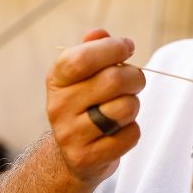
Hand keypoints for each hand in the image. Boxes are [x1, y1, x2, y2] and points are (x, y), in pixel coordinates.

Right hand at [46, 28, 144, 184]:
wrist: (72, 155)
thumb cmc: (85, 105)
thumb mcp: (83, 76)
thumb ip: (93, 50)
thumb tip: (99, 33)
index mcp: (57, 80)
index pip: (81, 59)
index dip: (111, 48)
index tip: (128, 46)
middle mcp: (58, 106)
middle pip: (113, 80)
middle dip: (135, 77)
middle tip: (135, 81)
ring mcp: (70, 135)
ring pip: (125, 108)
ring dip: (134, 105)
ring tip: (123, 108)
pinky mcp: (86, 158)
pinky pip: (130, 135)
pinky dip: (132, 130)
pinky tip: (119, 131)